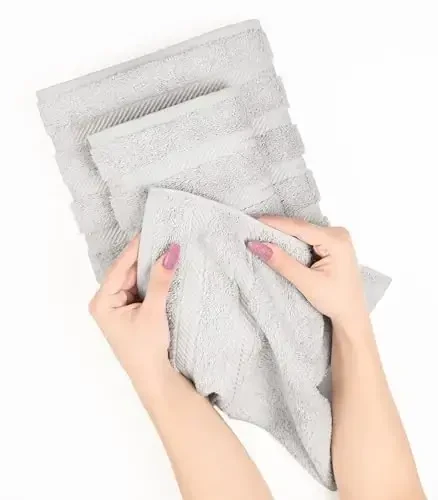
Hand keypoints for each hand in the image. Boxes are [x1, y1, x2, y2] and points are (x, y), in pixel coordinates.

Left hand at [89, 236, 179, 388]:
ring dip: (149, 267)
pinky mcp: (131, 310)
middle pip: (126, 271)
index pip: (119, 268)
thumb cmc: (146, 348)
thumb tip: (171, 252)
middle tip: (162, 236)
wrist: (154, 377)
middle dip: (144, 257)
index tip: (149, 231)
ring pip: (134, 278)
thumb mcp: (154, 311)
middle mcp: (106, 301)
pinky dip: (152, 279)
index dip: (135, 249)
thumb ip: (160, 281)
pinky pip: (140, 287)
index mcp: (102, 302)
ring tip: (165, 248)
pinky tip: (163, 267)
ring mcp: (118, 305)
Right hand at [247, 216, 368, 329]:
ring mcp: (336, 238)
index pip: (300, 227)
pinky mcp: (332, 244)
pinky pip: (307, 237)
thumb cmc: (335, 301)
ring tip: (261, 233)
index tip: (254, 221)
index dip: (275, 223)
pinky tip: (278, 240)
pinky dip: (292, 240)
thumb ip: (283, 263)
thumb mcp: (307, 283)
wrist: (352, 315)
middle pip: (301, 227)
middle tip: (254, 227)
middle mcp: (338, 234)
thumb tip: (259, 246)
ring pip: (303, 232)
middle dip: (277, 228)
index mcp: (336, 240)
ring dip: (283, 234)